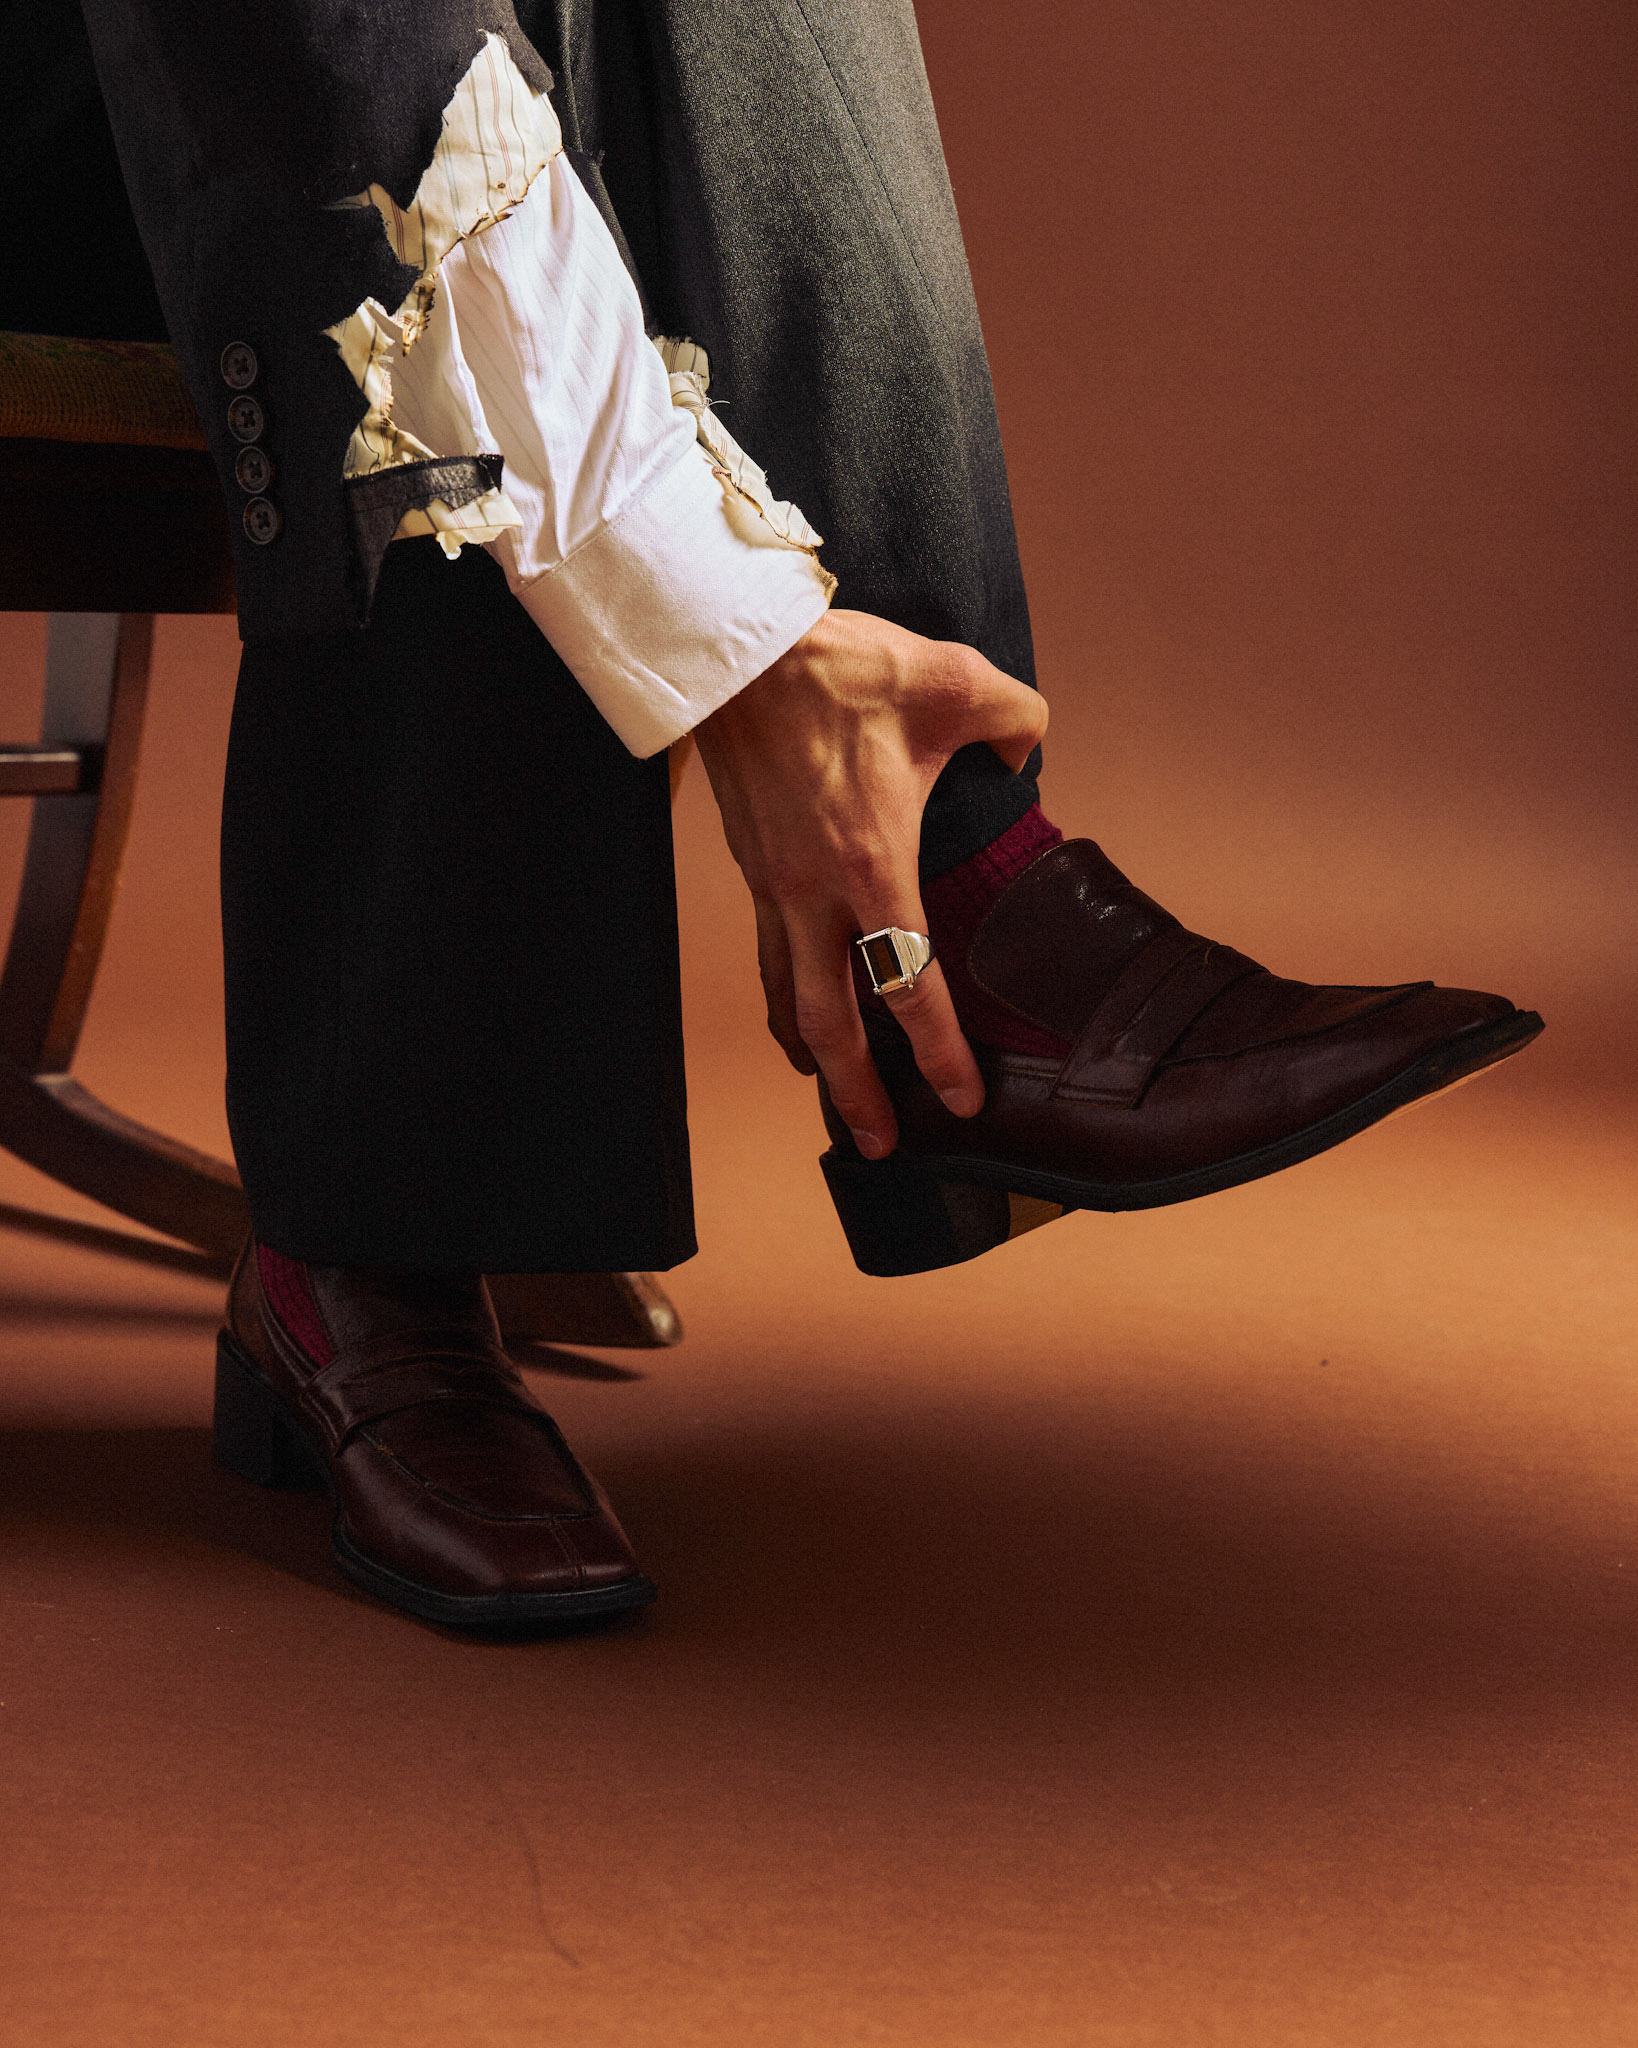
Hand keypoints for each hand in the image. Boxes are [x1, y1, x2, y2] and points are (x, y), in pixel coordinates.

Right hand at [692, 609, 1046, 1157]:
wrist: (737, 649)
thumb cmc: (839, 668)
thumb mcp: (956, 680)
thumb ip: (1016, 722)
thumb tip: (1026, 752)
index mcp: (870, 865)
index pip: (910, 985)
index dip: (940, 1052)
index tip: (962, 1098)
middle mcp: (814, 893)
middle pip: (831, 1024)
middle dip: (858, 1094)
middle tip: (882, 1144)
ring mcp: (774, 885)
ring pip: (788, 997)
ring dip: (813, 1056)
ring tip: (835, 1095)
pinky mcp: (753, 866)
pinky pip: (771, 953)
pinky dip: (787, 996)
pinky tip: (802, 1005)